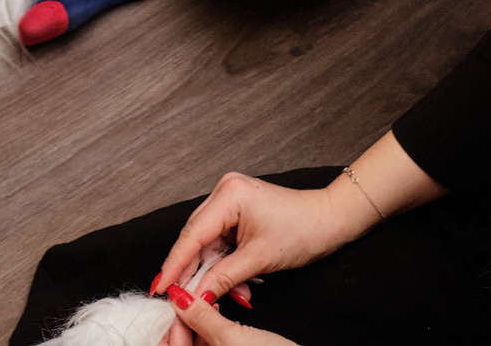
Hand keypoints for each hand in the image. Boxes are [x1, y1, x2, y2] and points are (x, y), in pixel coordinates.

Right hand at [153, 171, 360, 326]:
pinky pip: (221, 241)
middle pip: (196, 238)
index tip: (160, 288)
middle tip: (183, 298)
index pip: (192, 235)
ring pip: (208, 243)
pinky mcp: (237, 210)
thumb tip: (195, 296)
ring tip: (226, 293)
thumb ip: (222, 278)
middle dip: (194, 271)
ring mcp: (230, 199)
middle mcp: (225, 191)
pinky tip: (235, 283)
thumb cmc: (302, 230)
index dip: (174, 265)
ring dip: (214, 271)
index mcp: (229, 194)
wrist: (329, 220)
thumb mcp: (259, 260)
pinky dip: (225, 263)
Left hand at [167, 291, 292, 345]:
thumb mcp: (231, 338)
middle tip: (188, 297)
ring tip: (205, 302)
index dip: (171, 322)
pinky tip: (217, 313)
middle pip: (181, 343)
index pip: (169, 345)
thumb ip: (201, 317)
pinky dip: (210, 330)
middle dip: (184, 321)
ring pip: (197, 343)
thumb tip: (179, 299)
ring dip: (198, 323)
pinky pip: (210, 344)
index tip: (176, 299)